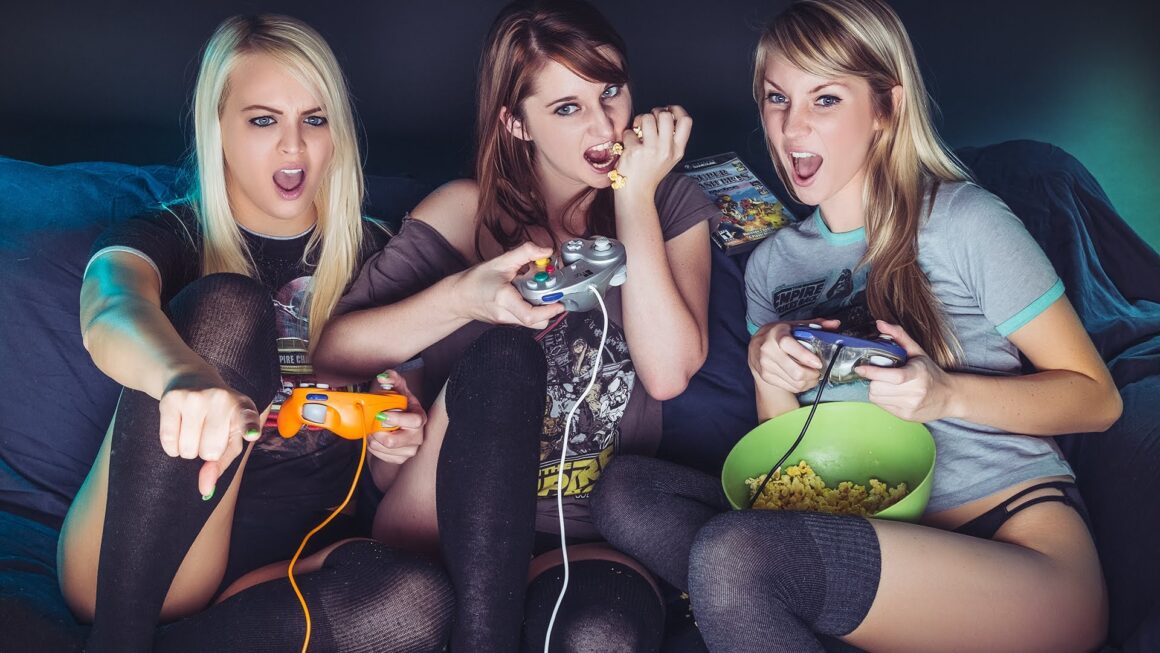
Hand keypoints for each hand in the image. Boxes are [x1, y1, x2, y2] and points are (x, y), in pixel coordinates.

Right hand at [157, 369, 261, 499]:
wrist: (192, 378)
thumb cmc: (218, 415)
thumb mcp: (229, 434)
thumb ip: (222, 463)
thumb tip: (205, 490)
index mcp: (243, 407)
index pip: (248, 419)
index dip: (249, 428)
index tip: (252, 434)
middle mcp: (221, 399)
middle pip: (209, 452)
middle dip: (205, 450)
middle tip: (206, 431)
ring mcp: (195, 397)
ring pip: (187, 450)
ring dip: (188, 449)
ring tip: (193, 428)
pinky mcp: (171, 399)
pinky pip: (168, 443)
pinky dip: (172, 446)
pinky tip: (178, 428)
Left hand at [366, 370, 425, 464]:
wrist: (400, 425)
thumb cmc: (400, 406)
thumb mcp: (398, 390)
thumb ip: (393, 379)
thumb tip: (384, 377)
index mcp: (420, 417)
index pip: (413, 421)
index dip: (397, 419)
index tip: (381, 414)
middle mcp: (418, 435)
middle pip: (394, 441)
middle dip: (378, 433)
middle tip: (372, 425)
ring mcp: (410, 449)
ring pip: (384, 449)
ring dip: (373, 439)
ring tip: (373, 430)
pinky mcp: (400, 459)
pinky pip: (381, 456)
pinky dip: (374, 447)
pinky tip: (376, 438)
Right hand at [454, 241, 565, 327]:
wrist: (458, 297)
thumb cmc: (475, 280)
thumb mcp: (500, 261)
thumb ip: (525, 253)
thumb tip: (546, 251)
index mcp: (504, 299)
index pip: (531, 315)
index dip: (550, 310)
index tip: (560, 303)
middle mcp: (505, 314)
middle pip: (537, 322)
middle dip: (549, 310)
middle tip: (551, 294)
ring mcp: (505, 321)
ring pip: (532, 323)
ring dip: (540, 309)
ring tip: (535, 292)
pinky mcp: (506, 322)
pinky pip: (524, 320)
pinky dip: (530, 309)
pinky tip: (525, 296)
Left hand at [613, 105, 692, 195]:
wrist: (636, 192)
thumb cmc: (650, 173)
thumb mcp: (670, 158)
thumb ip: (672, 139)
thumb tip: (667, 114)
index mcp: (677, 150)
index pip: (685, 121)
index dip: (676, 110)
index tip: (668, 110)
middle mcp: (666, 150)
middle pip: (665, 115)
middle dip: (655, 112)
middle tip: (650, 120)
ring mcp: (651, 151)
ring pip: (646, 117)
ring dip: (639, 121)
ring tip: (638, 131)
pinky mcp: (635, 152)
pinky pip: (629, 131)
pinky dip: (627, 135)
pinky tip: (629, 145)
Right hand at [748, 318, 839, 393]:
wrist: (755, 347)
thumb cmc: (778, 334)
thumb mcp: (794, 326)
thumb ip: (816, 324)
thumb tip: (835, 324)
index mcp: (776, 334)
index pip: (788, 345)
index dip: (805, 356)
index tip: (818, 363)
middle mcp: (767, 350)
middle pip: (795, 371)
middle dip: (813, 374)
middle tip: (819, 371)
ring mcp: (765, 365)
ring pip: (795, 382)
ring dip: (809, 382)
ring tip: (813, 376)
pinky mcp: (765, 376)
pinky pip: (789, 387)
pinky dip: (801, 386)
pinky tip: (804, 380)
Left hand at [855, 320, 954, 421]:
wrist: (948, 397)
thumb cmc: (930, 372)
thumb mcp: (917, 352)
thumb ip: (898, 336)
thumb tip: (880, 323)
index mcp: (918, 374)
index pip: (893, 376)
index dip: (873, 372)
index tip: (860, 368)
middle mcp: (915, 392)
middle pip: (878, 388)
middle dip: (873, 380)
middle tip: (877, 374)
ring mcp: (910, 406)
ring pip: (876, 398)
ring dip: (875, 389)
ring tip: (884, 383)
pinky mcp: (905, 416)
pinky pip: (881, 406)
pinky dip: (881, 398)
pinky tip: (890, 393)